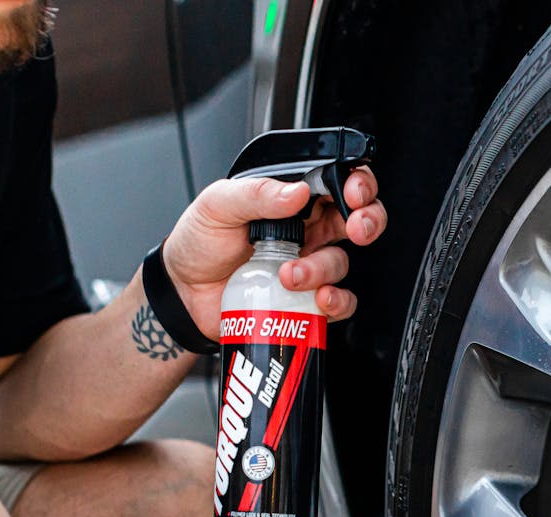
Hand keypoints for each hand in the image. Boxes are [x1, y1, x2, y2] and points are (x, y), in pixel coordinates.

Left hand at [159, 168, 386, 336]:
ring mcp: (308, 264)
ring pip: (342, 262)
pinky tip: (317, 299)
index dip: (356, 183)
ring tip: (290, 275)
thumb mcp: (217, 205)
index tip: (352, 193)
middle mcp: (307, 229)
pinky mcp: (305, 299)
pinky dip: (337, 302)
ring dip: (323, 269)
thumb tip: (296, 192)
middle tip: (355, 228)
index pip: (336, 181)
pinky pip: (339, 302)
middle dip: (367, 221)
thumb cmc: (198, 243)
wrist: (183, 294)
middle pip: (358, 218)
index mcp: (290, 199)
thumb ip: (255, 193)